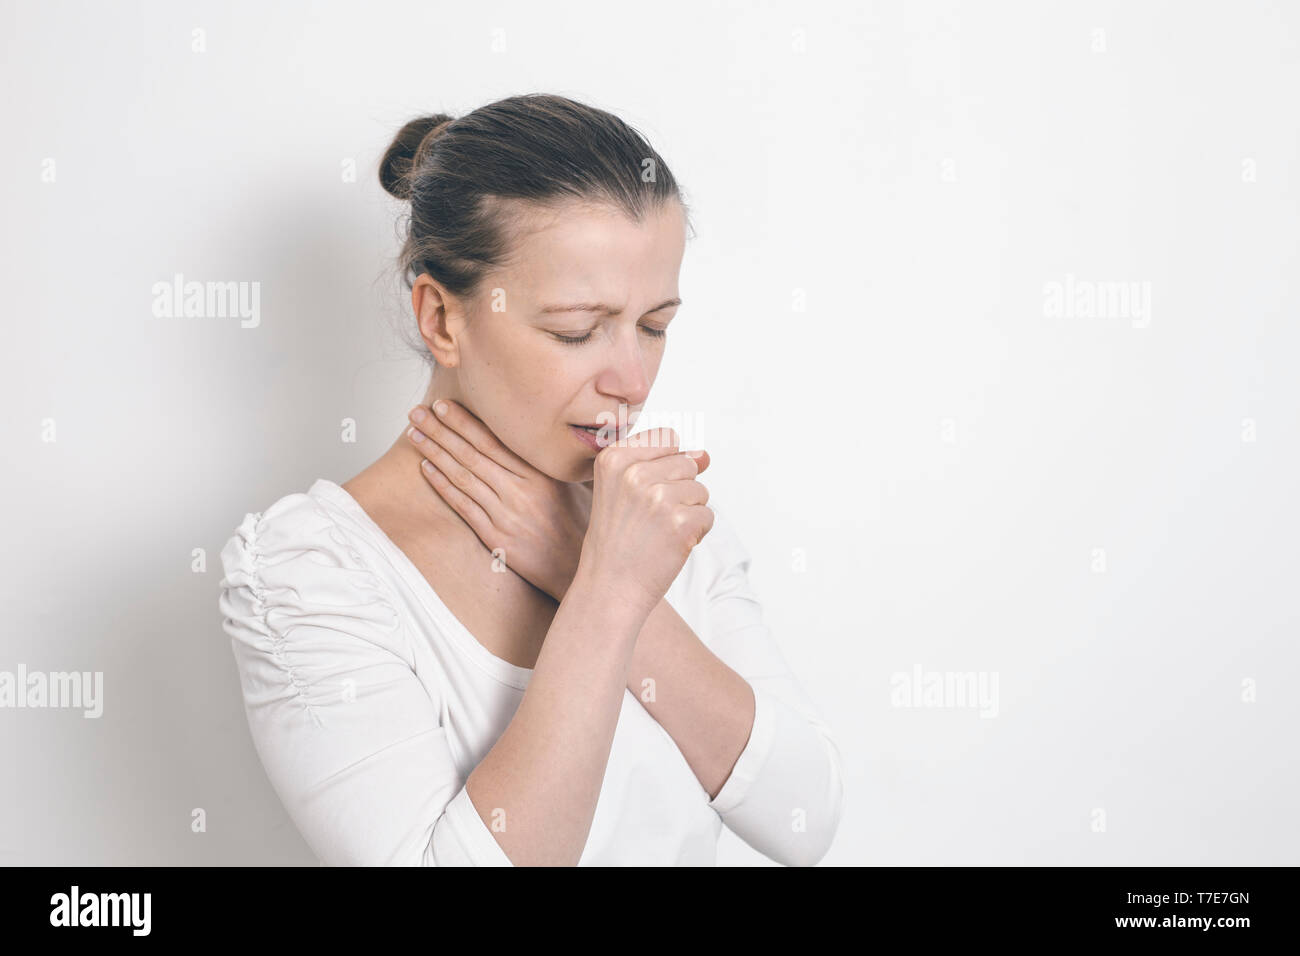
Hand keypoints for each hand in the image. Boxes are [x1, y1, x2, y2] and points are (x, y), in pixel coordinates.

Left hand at [404, 400, 591, 601]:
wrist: (576, 566)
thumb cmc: (576, 522)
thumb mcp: (570, 484)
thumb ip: (547, 459)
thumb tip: (533, 429)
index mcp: (539, 473)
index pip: (494, 441)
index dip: (465, 422)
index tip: (442, 405)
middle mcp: (521, 490)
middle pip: (472, 454)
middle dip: (441, 430)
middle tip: (417, 412)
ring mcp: (506, 514)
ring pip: (463, 476)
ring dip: (435, 453)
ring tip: (414, 434)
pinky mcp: (496, 536)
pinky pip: (463, 506)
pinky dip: (443, 485)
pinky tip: (426, 468)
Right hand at [577, 426, 713, 615]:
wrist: (609, 587)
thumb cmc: (617, 541)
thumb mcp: (623, 491)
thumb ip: (662, 464)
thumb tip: (704, 455)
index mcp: (614, 458)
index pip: (667, 439)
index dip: (664, 468)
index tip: (642, 494)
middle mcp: (635, 473)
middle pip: (687, 464)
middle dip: (678, 492)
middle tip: (649, 519)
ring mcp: (658, 497)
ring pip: (700, 490)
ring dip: (688, 514)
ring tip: (658, 533)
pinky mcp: (680, 523)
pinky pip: (708, 516)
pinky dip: (696, 534)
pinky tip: (670, 545)